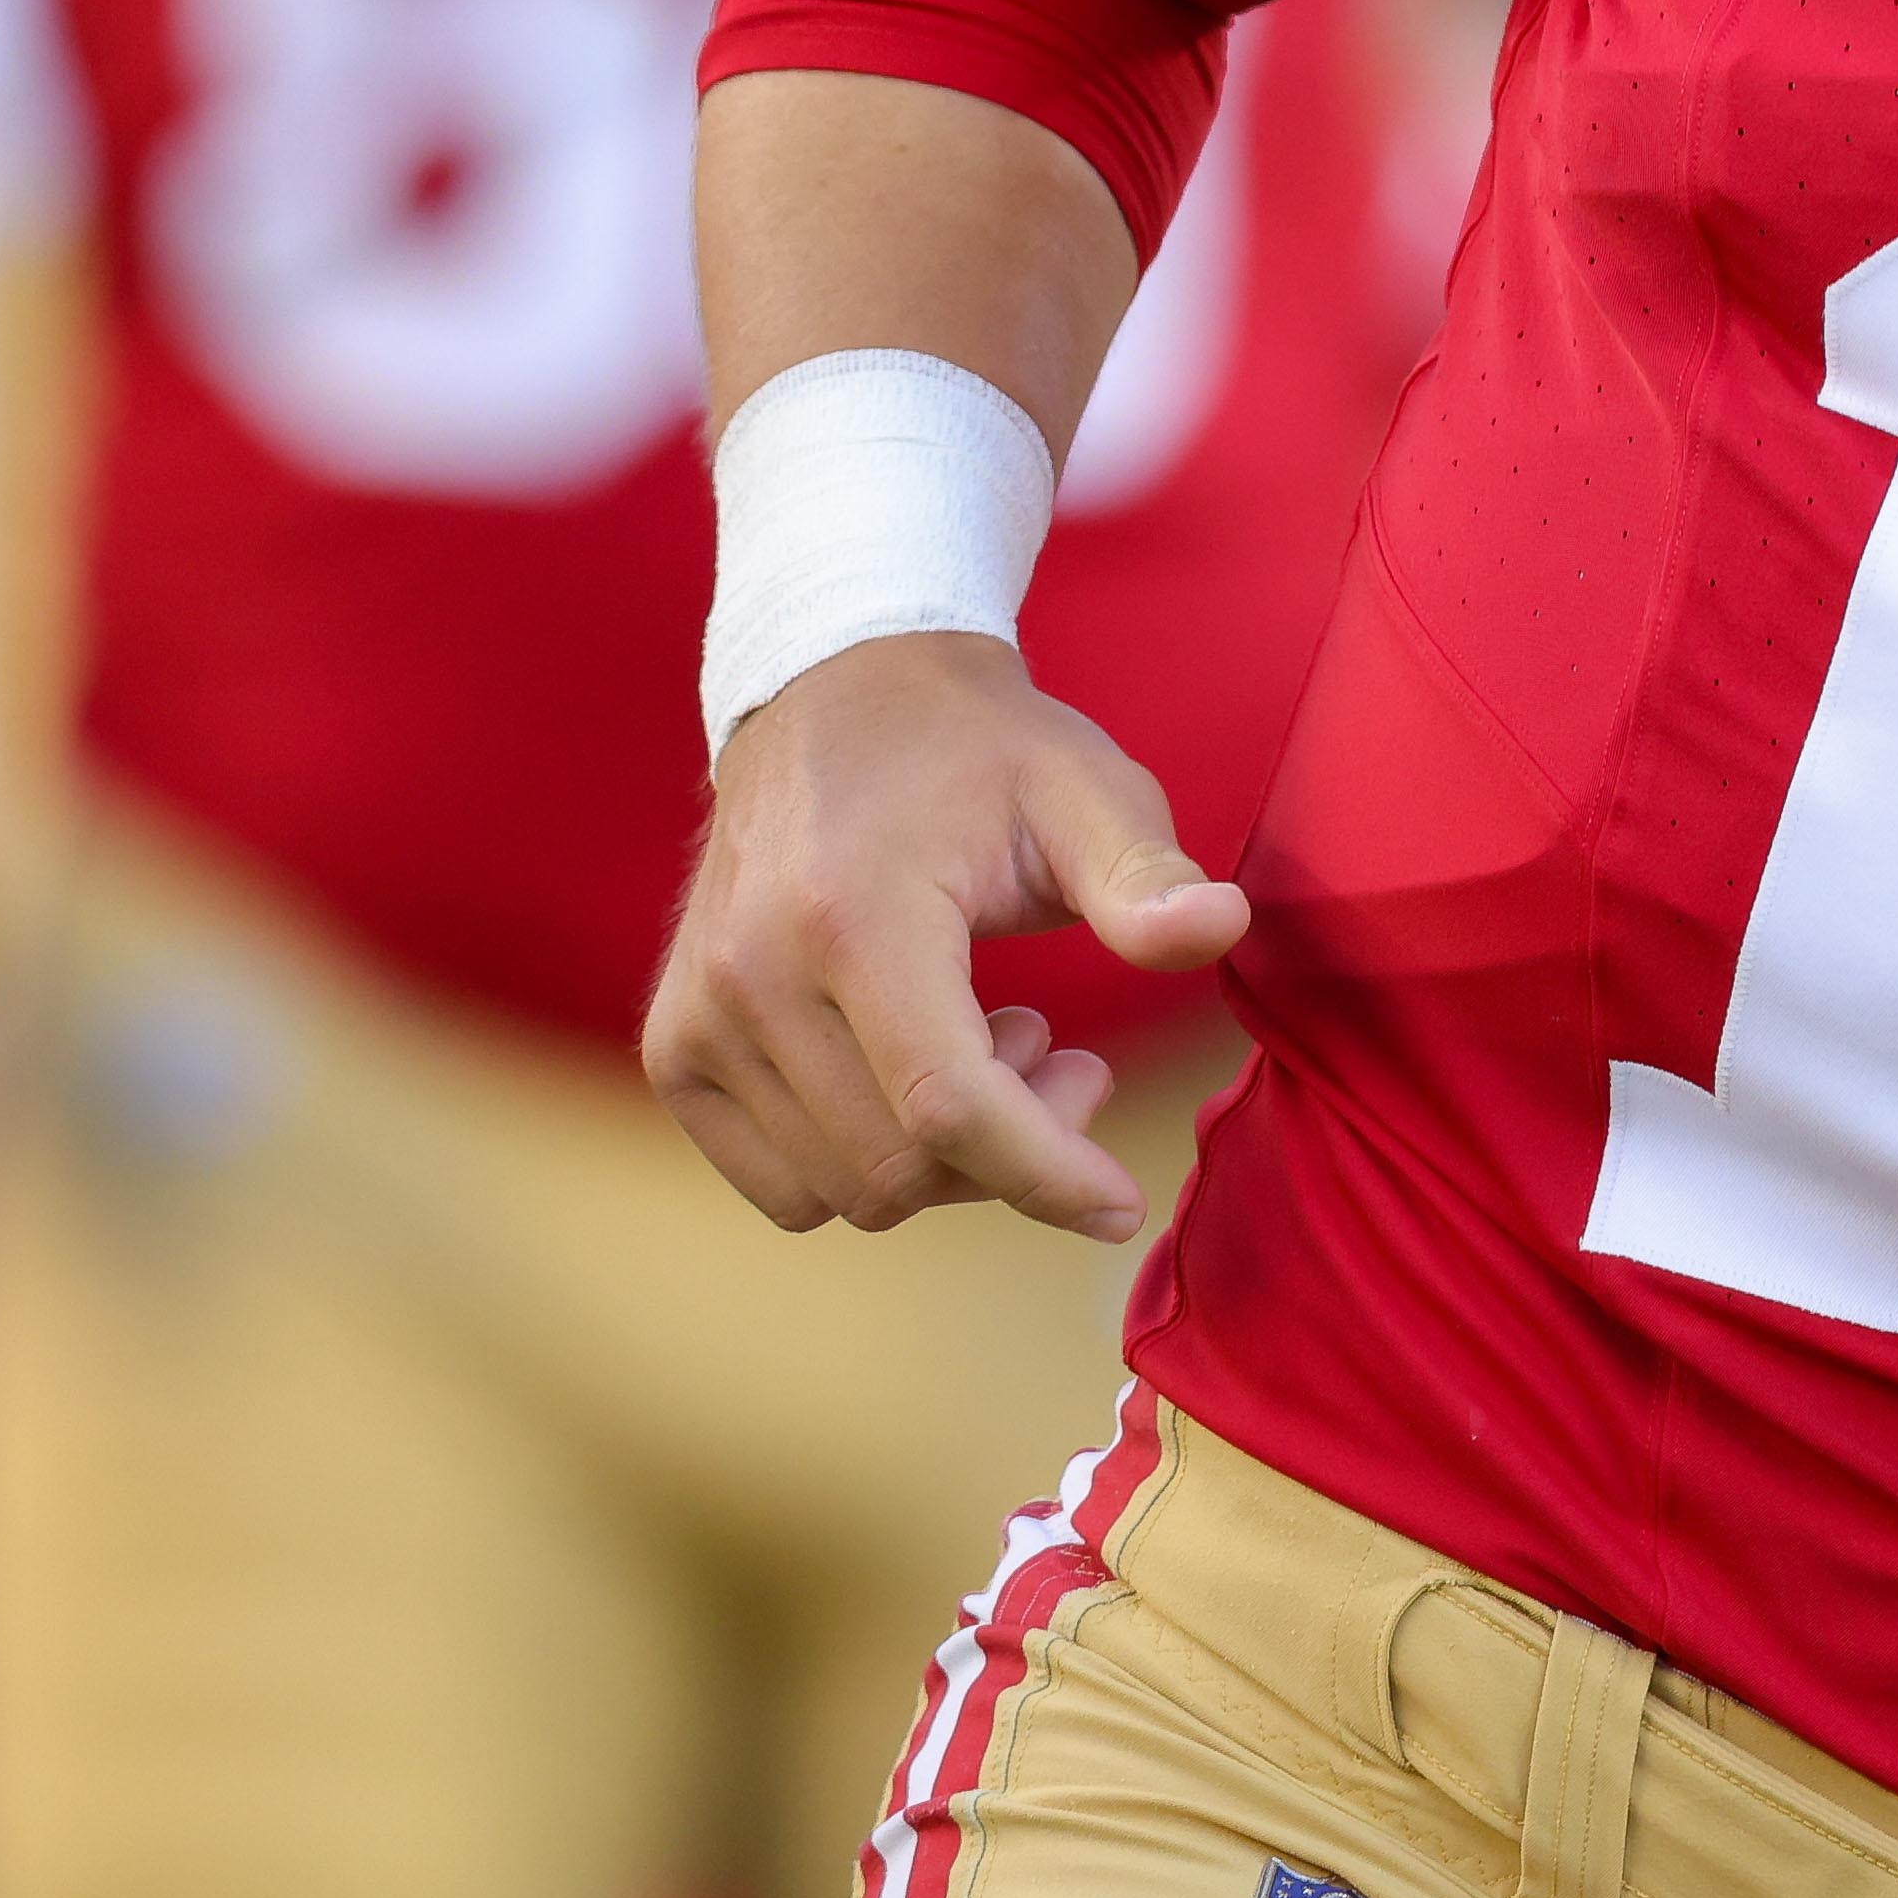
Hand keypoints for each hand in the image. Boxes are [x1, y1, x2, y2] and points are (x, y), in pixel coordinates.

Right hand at [646, 632, 1243, 1239]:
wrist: (832, 694)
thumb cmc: (976, 751)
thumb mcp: (1085, 788)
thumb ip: (1147, 874)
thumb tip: (1222, 927)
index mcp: (854, 910)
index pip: (946, 1104)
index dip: (1045, 1174)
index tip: (1120, 1204)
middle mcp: (753, 971)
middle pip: (900, 1166)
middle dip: (1013, 1150)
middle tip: (1068, 1059)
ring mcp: (698, 1015)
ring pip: (845, 1191)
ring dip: (943, 1158)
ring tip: (991, 1041)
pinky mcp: (676, 1046)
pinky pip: (783, 1186)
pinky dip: (865, 1162)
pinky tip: (912, 1067)